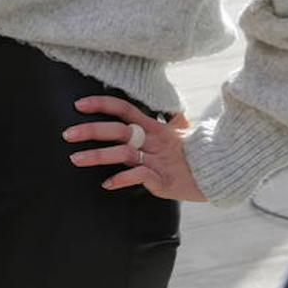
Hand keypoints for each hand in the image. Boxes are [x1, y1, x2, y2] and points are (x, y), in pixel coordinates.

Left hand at [64, 96, 206, 200]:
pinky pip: (139, 176)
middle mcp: (154, 141)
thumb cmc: (196, 155)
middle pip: (118, 130)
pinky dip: (121, 179)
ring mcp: (158, 160)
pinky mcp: (163, 181)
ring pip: (122, 153)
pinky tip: (107, 184)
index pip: (124, 108)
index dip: (101, 103)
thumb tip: (170, 109)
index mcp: (155, 128)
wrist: (221, 176)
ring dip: (96, 155)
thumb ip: (172, 120)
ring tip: (75, 159)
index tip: (78, 104)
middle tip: (66, 133)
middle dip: (90, 130)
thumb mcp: (181, 135)